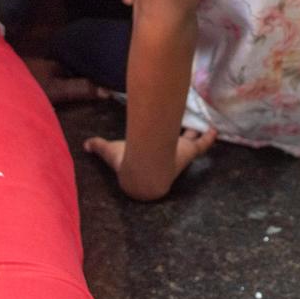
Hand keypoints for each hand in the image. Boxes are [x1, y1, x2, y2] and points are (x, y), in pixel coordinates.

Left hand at [84, 127, 218, 197]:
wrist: (146, 169)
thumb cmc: (127, 161)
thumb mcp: (109, 152)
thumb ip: (99, 147)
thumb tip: (85, 144)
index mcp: (147, 161)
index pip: (150, 154)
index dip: (152, 149)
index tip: (153, 143)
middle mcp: (164, 158)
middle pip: (171, 147)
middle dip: (175, 141)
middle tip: (182, 131)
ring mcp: (177, 154)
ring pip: (188, 142)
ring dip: (193, 135)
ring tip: (201, 128)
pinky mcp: (189, 151)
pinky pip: (202, 145)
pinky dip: (209, 138)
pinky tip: (214, 131)